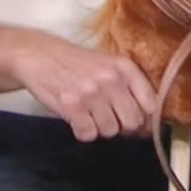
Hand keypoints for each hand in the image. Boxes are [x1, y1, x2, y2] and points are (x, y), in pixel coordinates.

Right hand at [10, 33, 158, 141]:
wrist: (39, 55)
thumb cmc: (77, 63)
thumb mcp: (109, 64)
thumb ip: (129, 86)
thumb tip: (148, 121)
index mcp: (125, 68)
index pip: (151, 103)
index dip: (145, 118)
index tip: (138, 122)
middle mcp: (111, 79)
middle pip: (133, 121)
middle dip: (123, 126)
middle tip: (110, 119)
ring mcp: (91, 93)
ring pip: (111, 130)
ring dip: (101, 129)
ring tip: (90, 115)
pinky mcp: (72, 106)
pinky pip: (88, 134)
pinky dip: (83, 132)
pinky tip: (78, 120)